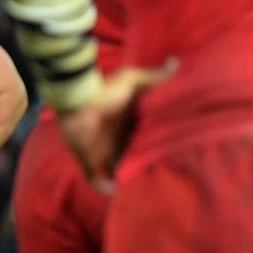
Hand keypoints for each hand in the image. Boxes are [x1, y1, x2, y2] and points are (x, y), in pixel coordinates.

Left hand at [57, 60, 175, 189]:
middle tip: (160, 178)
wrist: (77, 102)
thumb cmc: (104, 92)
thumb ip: (153, 76)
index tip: (171, 157)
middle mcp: (116, 140)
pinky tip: (113, 191)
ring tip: (140, 190)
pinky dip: (102, 187)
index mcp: (127, 125)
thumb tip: (175, 62)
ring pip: (115, 171)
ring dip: (124, 179)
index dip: (154, 149)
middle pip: (131, 158)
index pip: (143, 140)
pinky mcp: (87, 159)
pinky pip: (94, 179)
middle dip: (141, 168)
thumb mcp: (131, 81)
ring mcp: (101, 151)